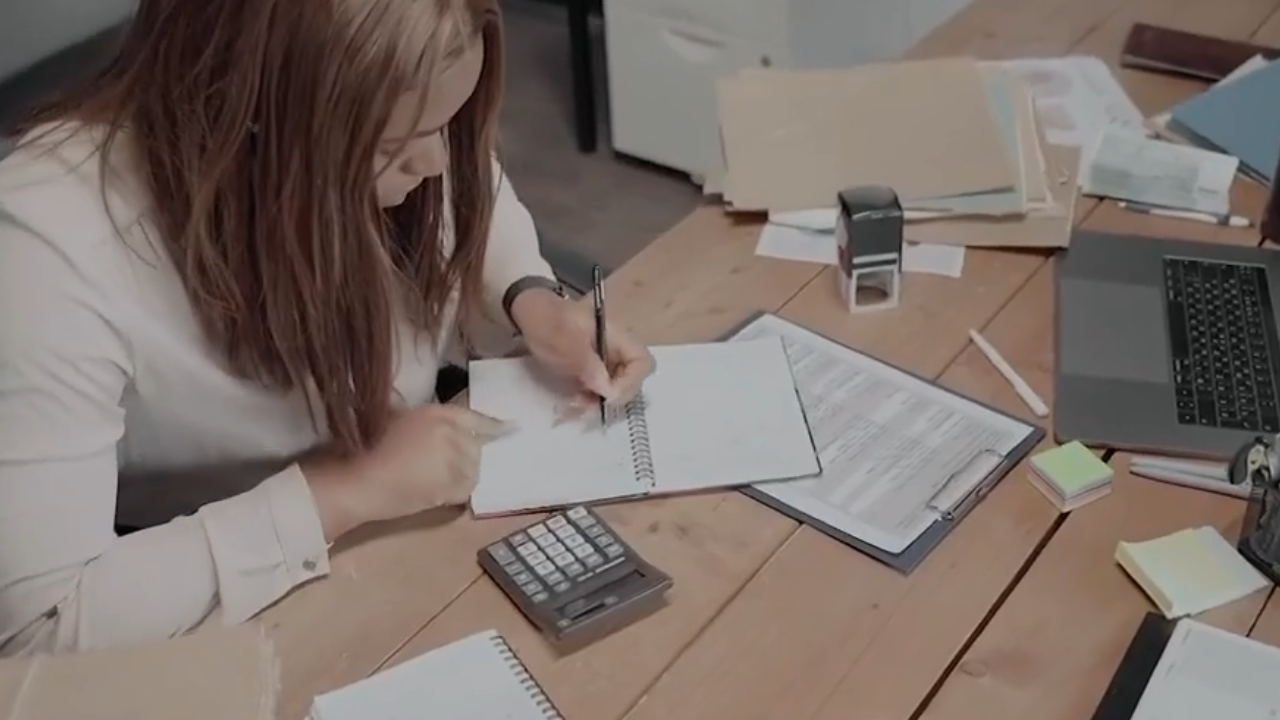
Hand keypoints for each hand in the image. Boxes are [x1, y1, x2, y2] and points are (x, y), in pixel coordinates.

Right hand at [303, 405, 514, 539]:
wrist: (360, 481)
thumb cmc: (367, 446)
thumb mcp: (394, 418)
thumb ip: (421, 419)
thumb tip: (434, 424)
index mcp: (436, 413)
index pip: (475, 417)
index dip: (494, 425)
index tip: (512, 428)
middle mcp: (451, 433)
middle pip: (476, 446)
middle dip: (467, 455)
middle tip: (446, 465)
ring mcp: (454, 460)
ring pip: (474, 469)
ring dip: (462, 474)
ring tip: (439, 479)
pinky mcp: (451, 486)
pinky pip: (466, 489)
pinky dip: (458, 492)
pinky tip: (441, 493)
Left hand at [510, 287, 655, 416]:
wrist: (529, 314)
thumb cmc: (547, 321)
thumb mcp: (563, 339)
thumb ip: (587, 363)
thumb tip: (607, 389)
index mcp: (616, 336)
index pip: (642, 362)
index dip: (630, 382)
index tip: (607, 395)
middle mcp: (616, 351)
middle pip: (632, 381)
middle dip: (611, 398)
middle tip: (586, 405)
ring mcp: (605, 362)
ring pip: (615, 391)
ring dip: (597, 404)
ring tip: (573, 405)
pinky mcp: (592, 373)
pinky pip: (599, 392)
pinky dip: (588, 402)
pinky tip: (571, 404)